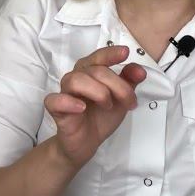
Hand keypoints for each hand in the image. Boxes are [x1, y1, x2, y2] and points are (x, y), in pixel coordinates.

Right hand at [44, 45, 146, 167]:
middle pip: (94, 70)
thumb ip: (130, 82)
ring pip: (75, 80)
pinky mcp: (57, 110)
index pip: (99, 57)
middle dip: (117, 85)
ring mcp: (65, 93)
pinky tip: (82, 107)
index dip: (111, 53)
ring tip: (107, 105)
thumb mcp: (121, 99)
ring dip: (97, 91)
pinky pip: (54, 100)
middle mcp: (77, 78)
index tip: (126, 53)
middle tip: (129, 101)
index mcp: (90, 72)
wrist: (87, 143)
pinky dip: (68, 102)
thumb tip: (139, 70)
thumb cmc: (101, 116)